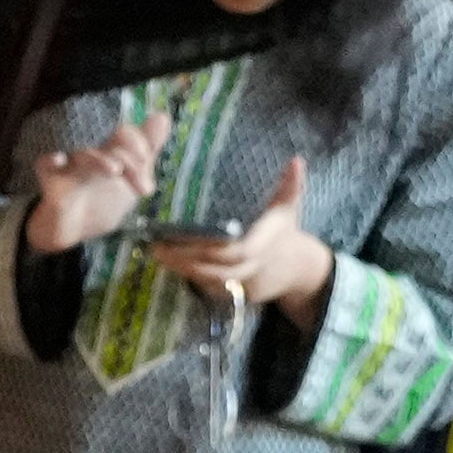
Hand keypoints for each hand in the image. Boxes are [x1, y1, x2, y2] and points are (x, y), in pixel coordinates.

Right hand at [22, 125, 160, 255]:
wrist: (75, 234)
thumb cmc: (102, 203)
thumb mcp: (131, 182)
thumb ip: (146, 153)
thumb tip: (161, 116)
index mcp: (112, 153)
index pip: (125, 136)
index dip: (140, 145)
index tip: (148, 173)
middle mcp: (92, 156)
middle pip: (110, 146)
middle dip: (131, 164)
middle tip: (146, 189)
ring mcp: (71, 168)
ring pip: (84, 155)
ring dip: (99, 160)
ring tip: (115, 170)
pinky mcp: (51, 183)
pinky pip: (45, 166)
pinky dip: (50, 160)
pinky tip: (58, 159)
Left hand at [167, 157, 332, 316]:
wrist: (292, 268)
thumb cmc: (282, 231)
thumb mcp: (288, 208)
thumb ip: (291, 186)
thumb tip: (296, 161)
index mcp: (265, 244)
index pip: (237, 251)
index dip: (211, 247)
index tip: (185, 234)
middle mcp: (252, 265)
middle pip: (218, 268)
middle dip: (187, 258)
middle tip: (158, 244)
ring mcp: (240, 281)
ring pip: (208, 280)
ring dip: (181, 268)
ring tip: (156, 251)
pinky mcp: (228, 291)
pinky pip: (205, 287)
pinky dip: (185, 276)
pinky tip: (165, 262)